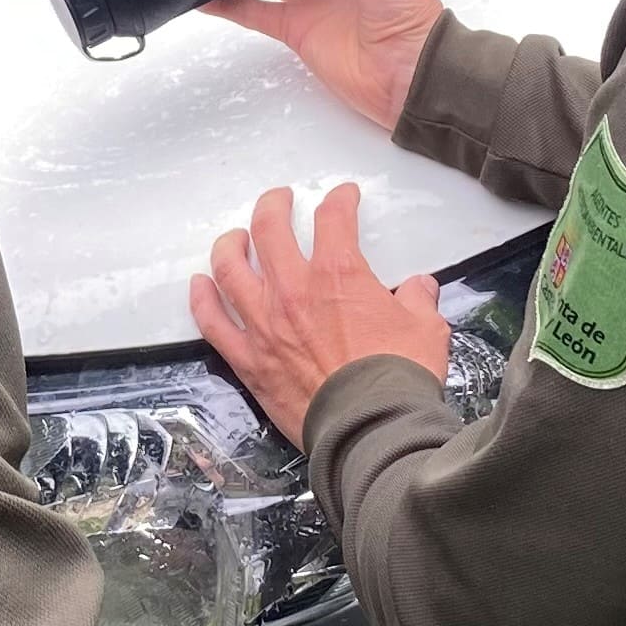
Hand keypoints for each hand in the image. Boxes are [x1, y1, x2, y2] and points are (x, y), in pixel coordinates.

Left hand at [189, 182, 449, 445]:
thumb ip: (417, 300)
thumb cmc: (400, 377)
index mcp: (339, 274)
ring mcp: (264, 324)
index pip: (333, 219)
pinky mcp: (248, 360)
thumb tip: (418, 287)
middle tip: (279, 201)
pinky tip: (200, 285)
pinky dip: (202, 299)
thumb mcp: (425, 328)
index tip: (343, 197)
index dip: (339, 200)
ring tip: (235, 237)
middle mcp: (293, 290)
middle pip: (268, 229)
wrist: (371, 429)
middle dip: (273, 206)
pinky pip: (212, 323)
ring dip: (230, 245)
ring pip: (230, 269)